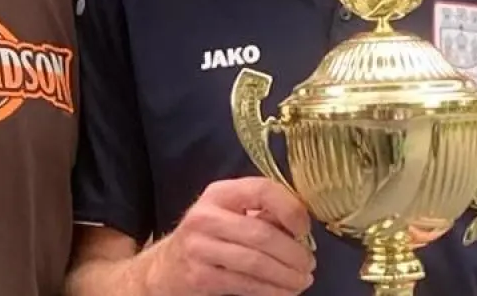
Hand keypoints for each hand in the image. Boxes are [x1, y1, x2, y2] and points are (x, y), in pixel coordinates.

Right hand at [140, 177, 315, 295]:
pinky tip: (285, 292)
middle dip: (293, 253)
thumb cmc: (209, 235)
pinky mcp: (200, 277)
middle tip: (310, 263)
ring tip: (302, 280)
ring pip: (255, 262)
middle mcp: (206, 216)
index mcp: (220, 193)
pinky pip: (245, 284)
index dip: (290, 209)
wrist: (166, 267)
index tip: (305, 229)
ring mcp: (200, 248)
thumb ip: (263, 213)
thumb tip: (300, 226)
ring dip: (286, 275)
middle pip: (261, 233)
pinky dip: (271, 290)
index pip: (262, 190)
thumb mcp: (230, 213)